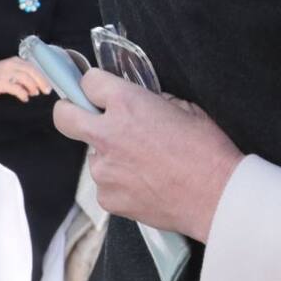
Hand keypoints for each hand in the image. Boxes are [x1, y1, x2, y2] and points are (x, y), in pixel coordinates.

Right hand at [0, 57, 51, 102]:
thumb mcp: (9, 71)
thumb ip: (21, 74)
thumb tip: (36, 84)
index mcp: (16, 61)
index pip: (33, 67)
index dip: (42, 77)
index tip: (48, 86)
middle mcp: (12, 64)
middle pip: (32, 71)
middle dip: (41, 81)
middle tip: (46, 91)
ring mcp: (5, 73)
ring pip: (25, 78)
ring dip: (32, 87)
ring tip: (34, 94)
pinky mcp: (0, 82)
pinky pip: (15, 88)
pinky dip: (22, 93)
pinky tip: (24, 98)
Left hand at [53, 70, 242, 242]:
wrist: (216, 196)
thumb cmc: (207, 150)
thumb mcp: (186, 108)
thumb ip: (154, 102)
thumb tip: (142, 103)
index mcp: (128, 104)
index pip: (89, 82)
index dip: (97, 85)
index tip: (100, 90)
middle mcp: (107, 135)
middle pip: (64, 117)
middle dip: (71, 112)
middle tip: (91, 117)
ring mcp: (103, 170)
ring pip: (94, 155)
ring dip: (111, 154)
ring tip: (146, 163)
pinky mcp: (106, 198)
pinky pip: (106, 183)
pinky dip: (121, 181)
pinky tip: (148, 183)